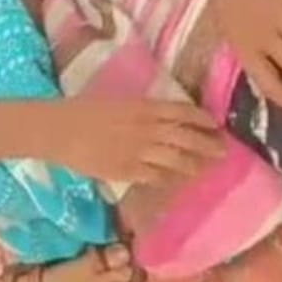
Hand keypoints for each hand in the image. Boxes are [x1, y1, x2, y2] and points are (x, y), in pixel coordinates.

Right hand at [32, 98, 226, 185]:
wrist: (57, 129)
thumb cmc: (84, 110)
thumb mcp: (120, 101)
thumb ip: (144, 110)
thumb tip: (167, 117)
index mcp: (145, 107)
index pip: (183, 111)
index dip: (203, 119)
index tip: (216, 124)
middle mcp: (147, 128)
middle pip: (186, 137)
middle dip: (208, 144)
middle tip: (223, 150)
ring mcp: (138, 151)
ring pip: (176, 159)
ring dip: (194, 164)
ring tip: (204, 168)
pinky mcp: (126, 170)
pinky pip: (155, 176)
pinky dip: (169, 178)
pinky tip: (176, 180)